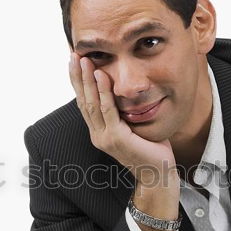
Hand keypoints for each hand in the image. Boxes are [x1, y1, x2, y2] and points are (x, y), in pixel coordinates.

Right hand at [68, 52, 177, 185]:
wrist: (157, 175)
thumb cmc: (150, 150)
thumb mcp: (133, 126)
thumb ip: (124, 112)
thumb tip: (124, 91)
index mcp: (99, 132)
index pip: (84, 103)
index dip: (78, 83)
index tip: (75, 63)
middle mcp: (98, 135)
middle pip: (83, 100)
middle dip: (77, 77)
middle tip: (73, 55)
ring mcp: (105, 137)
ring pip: (92, 103)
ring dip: (86, 80)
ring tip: (84, 60)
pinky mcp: (116, 138)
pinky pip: (108, 110)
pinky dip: (103, 92)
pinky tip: (100, 76)